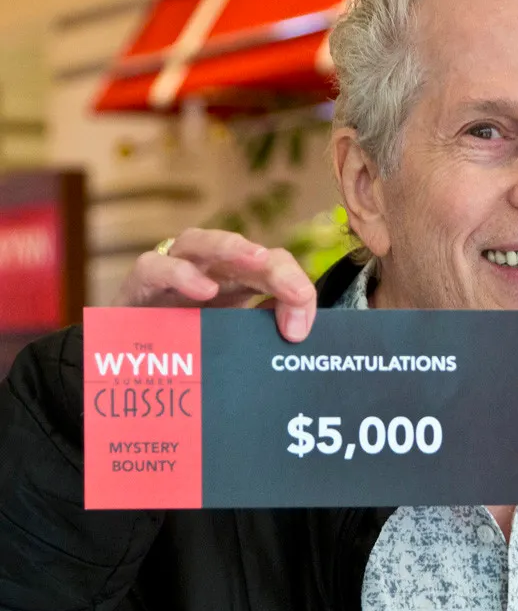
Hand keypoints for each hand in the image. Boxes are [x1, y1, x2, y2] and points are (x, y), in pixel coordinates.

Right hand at [112, 228, 315, 340]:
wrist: (125, 368)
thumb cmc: (183, 352)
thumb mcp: (230, 346)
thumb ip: (261, 336)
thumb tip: (298, 333)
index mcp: (236, 284)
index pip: (274, 271)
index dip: (294, 293)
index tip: (301, 332)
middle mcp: (207, 271)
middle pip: (246, 253)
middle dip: (275, 267)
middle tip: (298, 291)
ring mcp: (172, 272)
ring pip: (200, 242)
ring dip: (231, 248)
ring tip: (256, 260)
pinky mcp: (139, 284)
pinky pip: (155, 266)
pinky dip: (180, 273)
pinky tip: (203, 289)